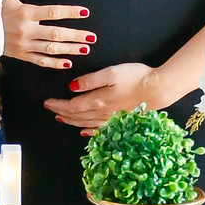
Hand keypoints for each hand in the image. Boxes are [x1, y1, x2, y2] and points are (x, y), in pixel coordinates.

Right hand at [2, 0, 92, 69]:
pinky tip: (67, 63)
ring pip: (51, 49)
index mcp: (26, 13)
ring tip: (85, 49)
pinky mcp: (21, 55)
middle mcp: (27, 30)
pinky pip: (40, 61)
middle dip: (76, 36)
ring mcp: (24, 45)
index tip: (85, 13)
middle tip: (92, 37)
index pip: (53, 12)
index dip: (70, 12)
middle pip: (56, 34)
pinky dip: (54, 63)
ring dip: (70, 50)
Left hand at [44, 63, 158, 134]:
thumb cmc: (135, 77)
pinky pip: (99, 129)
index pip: (71, 105)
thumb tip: (72, 87)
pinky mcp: (119, 120)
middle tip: (50, 109)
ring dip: (71, 121)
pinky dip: (88, 131)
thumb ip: (90, 80)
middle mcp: (101, 113)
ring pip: (84, 123)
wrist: (157, 89)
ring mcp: (110, 119)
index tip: (47, 102)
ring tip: (61, 118)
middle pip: (76, 115)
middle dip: (61, 112)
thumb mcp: (110, 72)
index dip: (58, 104)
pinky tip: (84, 132)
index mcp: (97, 100)